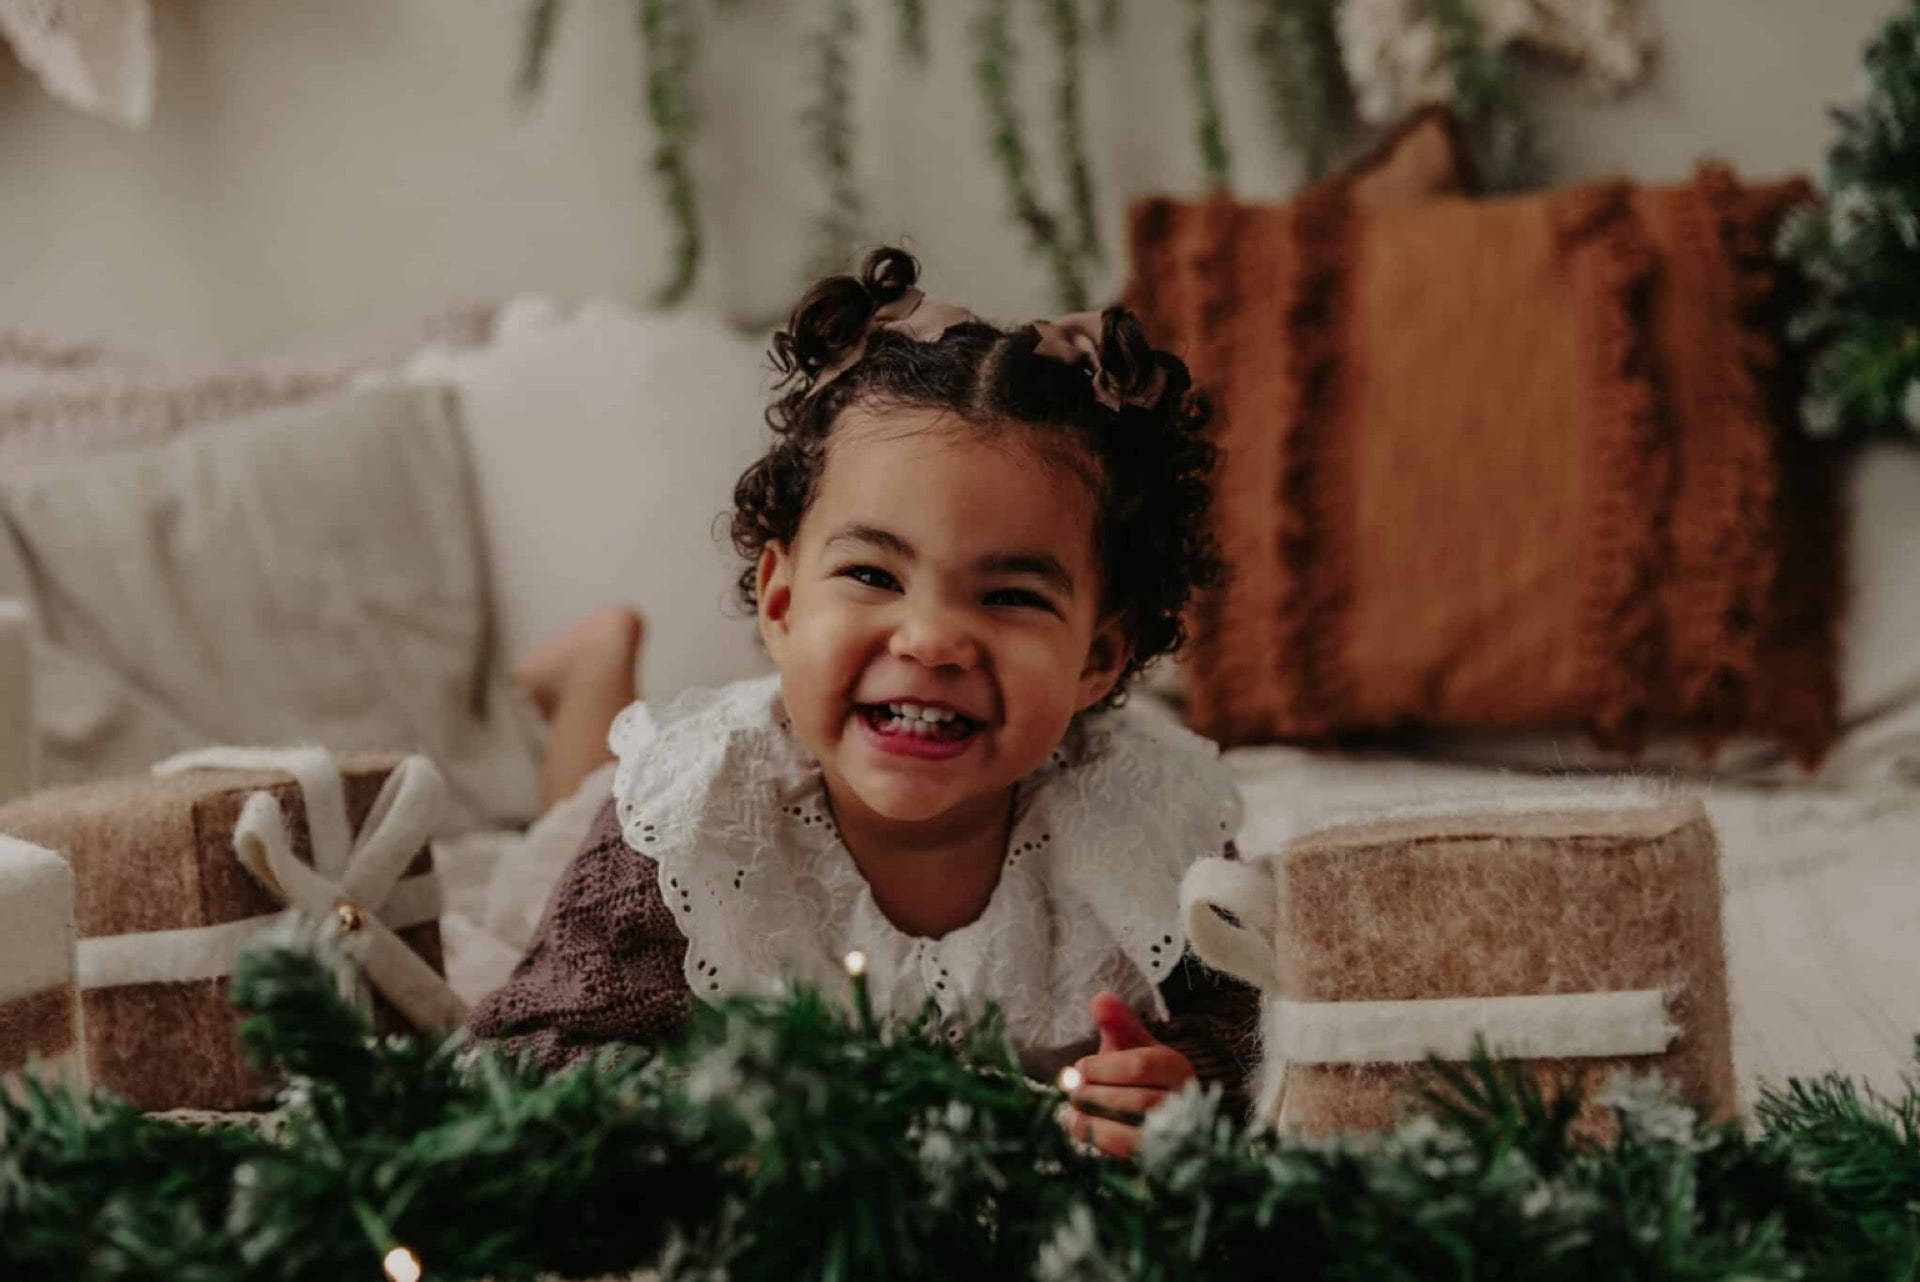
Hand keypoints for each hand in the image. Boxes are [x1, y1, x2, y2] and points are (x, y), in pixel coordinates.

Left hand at [1058, 991, 1195, 1159]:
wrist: (1161, 1118)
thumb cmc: (1141, 1076)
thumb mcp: (1133, 1045)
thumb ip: (1118, 1022)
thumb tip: (1100, 999)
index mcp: (1177, 1069)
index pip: (1142, 1066)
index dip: (1104, 1068)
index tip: (1080, 1067)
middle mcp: (1184, 1104)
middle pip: (1139, 1102)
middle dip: (1097, 1096)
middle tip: (1072, 1091)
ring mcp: (1176, 1138)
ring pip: (1136, 1135)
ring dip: (1095, 1123)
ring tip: (1071, 1112)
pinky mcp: (1160, 1162)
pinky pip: (1130, 1158)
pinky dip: (1100, 1143)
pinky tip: (1079, 1128)